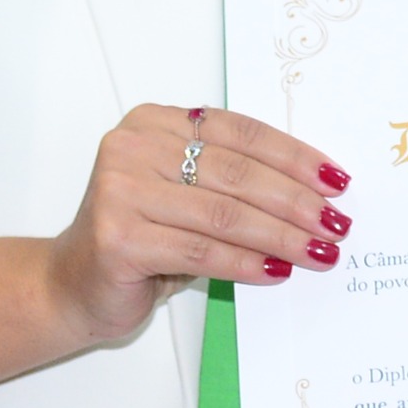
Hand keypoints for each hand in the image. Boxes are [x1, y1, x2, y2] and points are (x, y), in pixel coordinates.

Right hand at [44, 103, 354, 343]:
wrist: (71, 285)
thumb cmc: (138, 237)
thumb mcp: (184, 194)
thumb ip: (231, 179)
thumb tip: (315, 193)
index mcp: (154, 122)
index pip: (240, 132)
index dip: (294, 156)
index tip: (335, 180)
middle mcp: (133, 147)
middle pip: (237, 172)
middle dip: (296, 201)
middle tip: (336, 223)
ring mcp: (120, 191)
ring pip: (224, 214)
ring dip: (281, 236)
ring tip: (317, 252)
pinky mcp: (118, 239)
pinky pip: (200, 251)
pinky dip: (246, 263)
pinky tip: (276, 271)